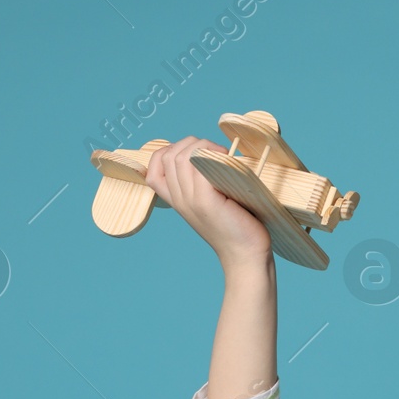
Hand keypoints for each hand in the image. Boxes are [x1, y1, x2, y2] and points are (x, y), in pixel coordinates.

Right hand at [144, 136, 271, 266]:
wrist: (246, 256)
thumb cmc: (236, 227)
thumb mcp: (212, 204)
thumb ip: (203, 184)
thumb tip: (210, 154)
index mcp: (177, 201)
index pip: (152, 169)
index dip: (167, 152)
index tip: (193, 152)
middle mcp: (180, 199)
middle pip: (169, 155)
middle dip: (190, 142)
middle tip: (215, 151)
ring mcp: (190, 200)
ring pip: (181, 156)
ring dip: (203, 145)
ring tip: (223, 154)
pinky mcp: (206, 200)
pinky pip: (198, 165)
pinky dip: (212, 155)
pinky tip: (227, 160)